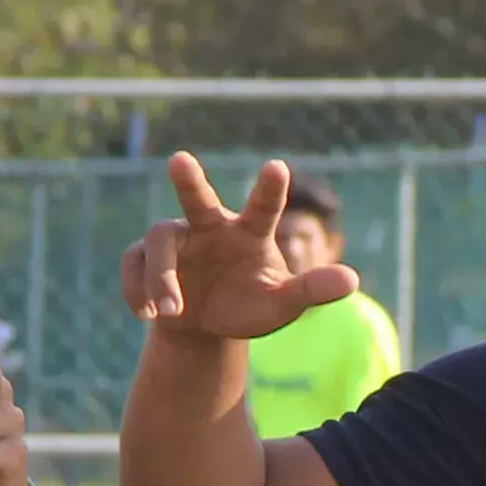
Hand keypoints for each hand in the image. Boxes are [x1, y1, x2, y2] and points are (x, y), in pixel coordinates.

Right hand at [121, 155, 355, 345]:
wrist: (205, 326)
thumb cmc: (248, 305)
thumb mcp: (282, 305)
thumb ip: (312, 290)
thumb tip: (353, 281)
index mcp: (249, 233)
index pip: (263, 207)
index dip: (270, 189)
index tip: (278, 167)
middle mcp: (211, 227)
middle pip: (198, 199)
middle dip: (190, 180)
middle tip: (180, 159)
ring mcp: (176, 241)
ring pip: (159, 243)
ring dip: (162, 276)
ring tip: (170, 311)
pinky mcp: (143, 258)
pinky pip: (133, 266)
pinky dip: (137, 290)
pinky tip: (149, 315)